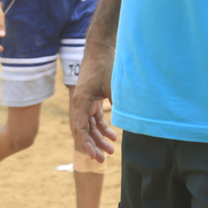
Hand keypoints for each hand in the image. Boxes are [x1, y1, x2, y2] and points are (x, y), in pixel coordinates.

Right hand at [70, 45, 117, 161]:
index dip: (87, 145)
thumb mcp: (112, 85)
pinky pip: (95, 119)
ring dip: (100, 138)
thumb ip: (118, 103)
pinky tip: (113, 135)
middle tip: (103, 159)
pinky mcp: (92, 99)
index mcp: (80, 102)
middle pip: (84, 131)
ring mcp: (86, 102)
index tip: (95, 156)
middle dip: (94, 145)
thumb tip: (128, 120)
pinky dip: (103, 127)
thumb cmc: (104, 65)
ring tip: (112, 150)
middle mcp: (80, 104)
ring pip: (90, 126)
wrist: (101, 48)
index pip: (80, 129)